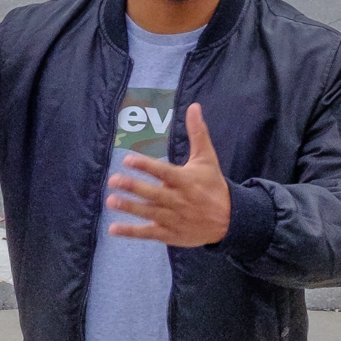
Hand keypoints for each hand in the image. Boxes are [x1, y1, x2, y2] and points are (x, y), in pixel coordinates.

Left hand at [106, 99, 232, 247]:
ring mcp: (173, 218)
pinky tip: (113, 229)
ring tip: (111, 200)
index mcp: (185, 181)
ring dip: (130, 207)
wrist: (229, 220)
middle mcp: (178, 200)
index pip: (163, 172)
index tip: (128, 159)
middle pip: (153, 193)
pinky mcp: (170, 233)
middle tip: (114, 180)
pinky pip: (148, 233)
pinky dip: (131, 232)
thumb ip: (198, 133)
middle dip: (133, 187)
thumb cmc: (213, 186)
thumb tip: (194, 106)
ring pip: (149, 212)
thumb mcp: (207, 159)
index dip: (146, 166)